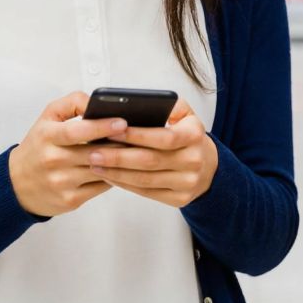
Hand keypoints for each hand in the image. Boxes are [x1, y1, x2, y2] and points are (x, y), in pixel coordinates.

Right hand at [8, 92, 127, 216]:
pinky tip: (120, 167)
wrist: (17, 184)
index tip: (122, 122)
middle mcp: (52, 161)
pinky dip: (113, 176)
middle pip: (92, 153)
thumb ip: (73, 103)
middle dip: (118, 144)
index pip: (75, 131)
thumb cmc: (38, 146)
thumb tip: (97, 102)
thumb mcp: (48, 117)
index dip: (100, 126)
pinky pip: (101, 187)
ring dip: (120, 161)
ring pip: (100, 171)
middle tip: (139, 136)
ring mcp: (61, 183)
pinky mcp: (70, 200)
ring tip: (135, 150)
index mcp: (46, 137)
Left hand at [88, 99, 217, 207]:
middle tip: (94, 151)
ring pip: (145, 180)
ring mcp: (187, 183)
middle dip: (118, 156)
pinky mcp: (179, 199)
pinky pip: (146, 192)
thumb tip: (141, 103)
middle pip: (150, 160)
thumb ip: (168, 103)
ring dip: (116, 172)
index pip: (163, 137)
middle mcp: (193, 161)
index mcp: (195, 135)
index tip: (112, 130)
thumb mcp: (186, 114)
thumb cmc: (188, 137)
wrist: (208, 167)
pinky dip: (125, 184)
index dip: (136, 135)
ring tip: (95, 164)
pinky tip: (109, 175)